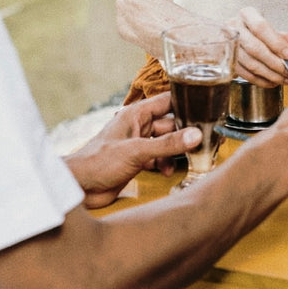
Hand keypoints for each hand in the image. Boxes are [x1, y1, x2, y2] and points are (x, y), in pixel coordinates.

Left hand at [64, 92, 200, 208]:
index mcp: (137, 114)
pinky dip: (165, 163)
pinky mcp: (137, 160)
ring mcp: (138, 143)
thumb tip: (196, 135)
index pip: (168, 101)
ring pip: (167, 143)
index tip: (208, 109)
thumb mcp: (137, 151)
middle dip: (186, 134)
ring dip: (175, 152)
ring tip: (185, 160)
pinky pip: (159, 157)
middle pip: (171, 124)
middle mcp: (139, 126)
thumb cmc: (99, 161)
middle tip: (204, 142)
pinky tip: (166, 171)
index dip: (187, 104)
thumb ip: (167, 144)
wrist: (79, 187)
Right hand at [226, 6, 287, 87]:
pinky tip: (271, 82)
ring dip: (269, 74)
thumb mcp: (268, 27)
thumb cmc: (254, 30)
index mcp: (247, 14)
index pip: (261, 28)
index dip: (276, 42)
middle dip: (274, 62)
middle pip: (254, 48)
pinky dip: (260, 80)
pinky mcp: (226, 59)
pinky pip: (244, 73)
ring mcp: (228, 44)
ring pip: (250, 63)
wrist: (235, 34)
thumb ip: (280, 35)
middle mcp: (234, 27)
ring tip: (283, 79)